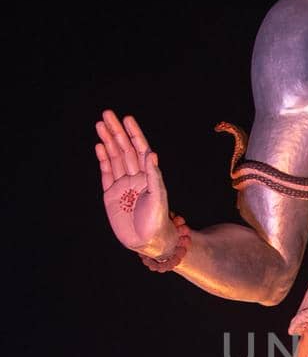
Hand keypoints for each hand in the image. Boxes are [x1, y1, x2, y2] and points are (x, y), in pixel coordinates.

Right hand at [95, 110, 174, 256]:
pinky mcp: (111, 195)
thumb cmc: (157, 220)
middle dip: (116, 132)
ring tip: (100, 125)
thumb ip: (154, 175)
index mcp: (149, 175)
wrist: (147, 242)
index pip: (140, 149)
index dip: (134, 133)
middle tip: (107, 114)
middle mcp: (135, 177)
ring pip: (114, 158)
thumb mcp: (158, 197)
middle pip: (124, 149)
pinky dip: (103, 159)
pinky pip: (106, 173)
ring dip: (107, 141)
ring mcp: (122, 185)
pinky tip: (100, 145)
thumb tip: (151, 152)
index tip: (127, 118)